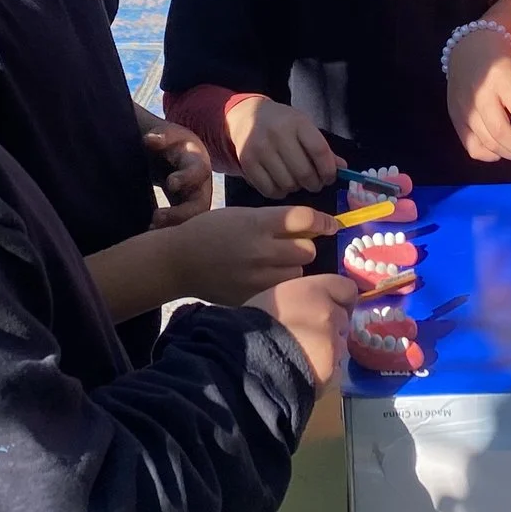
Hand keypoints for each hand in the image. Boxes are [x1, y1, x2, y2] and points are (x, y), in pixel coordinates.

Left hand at [143, 121, 213, 225]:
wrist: (174, 155)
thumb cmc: (170, 143)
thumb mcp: (168, 134)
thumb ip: (161, 136)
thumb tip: (149, 140)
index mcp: (197, 162)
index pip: (199, 170)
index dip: (187, 178)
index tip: (170, 183)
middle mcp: (201, 185)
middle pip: (200, 204)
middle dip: (180, 213)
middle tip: (156, 217)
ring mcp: (195, 200)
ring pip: (193, 220)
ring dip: (174, 226)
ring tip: (151, 228)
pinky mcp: (186, 212)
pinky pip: (183, 226)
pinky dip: (169, 231)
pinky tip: (150, 232)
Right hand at [166, 204, 333, 306]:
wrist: (179, 262)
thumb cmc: (210, 232)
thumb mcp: (242, 215)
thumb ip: (274, 221)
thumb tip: (310, 228)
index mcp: (258, 223)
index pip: (305, 219)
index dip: (323, 222)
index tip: (331, 226)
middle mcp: (262, 250)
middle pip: (307, 250)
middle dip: (302, 248)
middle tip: (288, 248)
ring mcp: (258, 277)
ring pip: (299, 274)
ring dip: (292, 269)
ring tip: (273, 267)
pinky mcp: (254, 297)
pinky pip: (282, 292)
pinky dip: (280, 288)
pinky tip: (264, 281)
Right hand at [226, 97, 342, 198]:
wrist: (245, 116)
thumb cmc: (282, 123)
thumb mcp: (304, 126)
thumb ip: (322, 148)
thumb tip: (343, 169)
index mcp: (297, 122)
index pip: (319, 151)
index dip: (328, 170)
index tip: (330, 178)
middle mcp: (277, 134)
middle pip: (304, 172)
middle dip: (314, 183)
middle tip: (315, 183)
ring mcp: (259, 149)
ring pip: (288, 184)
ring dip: (297, 188)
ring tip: (296, 180)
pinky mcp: (247, 163)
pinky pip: (269, 190)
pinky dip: (280, 193)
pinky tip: (281, 184)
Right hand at [255, 274, 357, 388]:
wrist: (245, 362)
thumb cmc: (251, 325)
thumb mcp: (275, 297)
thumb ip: (301, 299)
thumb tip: (310, 308)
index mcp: (314, 290)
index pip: (347, 290)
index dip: (338, 300)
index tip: (327, 309)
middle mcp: (330, 313)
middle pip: (343, 320)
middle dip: (329, 328)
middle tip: (305, 337)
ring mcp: (335, 344)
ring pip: (339, 347)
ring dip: (327, 352)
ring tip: (300, 360)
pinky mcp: (333, 372)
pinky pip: (334, 372)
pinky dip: (323, 375)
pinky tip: (302, 375)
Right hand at [447, 24, 510, 161]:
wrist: (466, 45)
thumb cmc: (498, 58)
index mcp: (499, 78)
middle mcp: (479, 95)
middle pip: (502, 133)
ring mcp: (464, 109)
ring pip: (488, 144)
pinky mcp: (454, 118)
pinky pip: (472, 147)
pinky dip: (490, 154)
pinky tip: (502, 149)